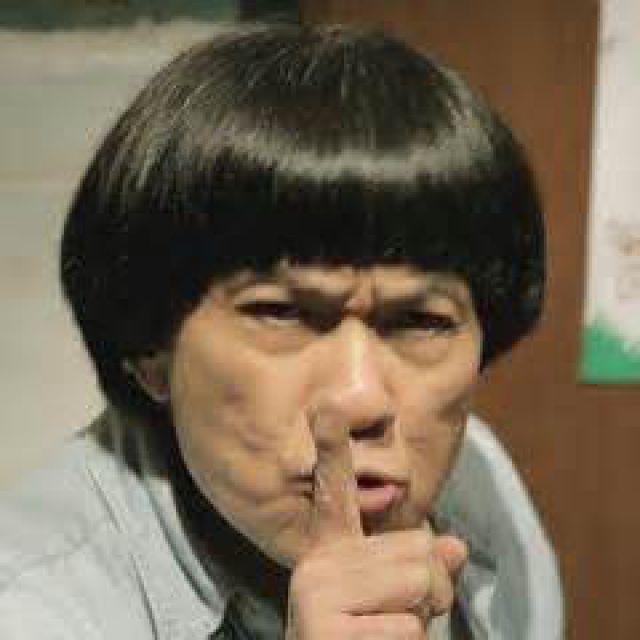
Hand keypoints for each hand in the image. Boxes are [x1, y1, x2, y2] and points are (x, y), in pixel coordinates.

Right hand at [285, 409, 467, 638]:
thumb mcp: (396, 600)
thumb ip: (419, 566)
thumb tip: (454, 546)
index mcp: (330, 551)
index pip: (334, 490)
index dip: (332, 445)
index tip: (329, 402)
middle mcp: (315, 564)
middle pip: (416, 550)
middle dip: (430, 590)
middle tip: (398, 618)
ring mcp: (314, 597)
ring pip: (418, 584)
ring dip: (423, 618)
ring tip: (386, 636)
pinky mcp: (323, 633)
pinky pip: (408, 628)